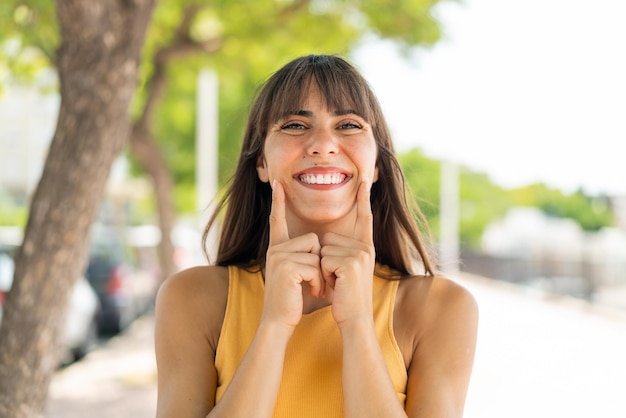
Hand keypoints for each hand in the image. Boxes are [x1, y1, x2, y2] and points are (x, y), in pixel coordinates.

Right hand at [262, 180, 323, 330]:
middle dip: (320, 262)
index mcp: (278, 249)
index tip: (276, 183)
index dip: (278, 202)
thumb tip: (323, 247)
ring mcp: (278, 257)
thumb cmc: (295, 300)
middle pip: (313, 239)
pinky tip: (308, 292)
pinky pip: (314, 265)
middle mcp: (275, 249)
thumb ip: (309, 258)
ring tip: (310, 288)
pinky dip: (317, 281)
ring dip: (320, 273)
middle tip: (312, 282)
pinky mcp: (285, 268)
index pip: (277, 220)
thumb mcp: (302, 274)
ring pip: (316, 252)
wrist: (279, 321)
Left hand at [320, 179, 375, 326]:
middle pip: (328, 238)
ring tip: (336, 284)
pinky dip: (323, 275)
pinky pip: (323, 259)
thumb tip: (324, 239)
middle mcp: (365, 248)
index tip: (364, 179)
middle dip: (324, 260)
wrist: (355, 320)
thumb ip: (341, 253)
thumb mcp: (345, 272)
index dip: (364, 198)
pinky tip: (335, 286)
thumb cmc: (346, 299)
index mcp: (366, 248)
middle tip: (337, 280)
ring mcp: (360, 254)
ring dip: (323, 269)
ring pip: (324, 249)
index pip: (364, 218)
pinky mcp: (351, 262)